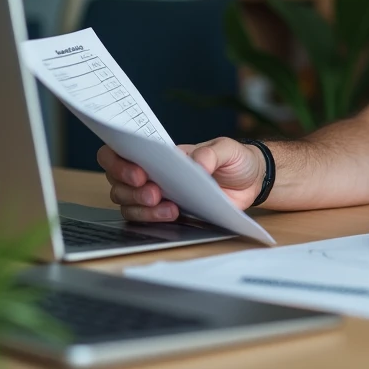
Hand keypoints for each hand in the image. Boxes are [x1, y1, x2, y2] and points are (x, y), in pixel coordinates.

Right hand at [96, 137, 263, 221]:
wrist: (251, 181)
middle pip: (117, 181)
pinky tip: (173, 214)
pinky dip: (153, 218)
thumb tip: (196, 164)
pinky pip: (143, 218)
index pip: (120, 151)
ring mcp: (156, 193)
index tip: (139, 172)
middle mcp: (152, 172)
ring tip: (169, 207)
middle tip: (154, 192)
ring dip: (141, 208)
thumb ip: (211, 153)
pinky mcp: (165, 212)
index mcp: (160, 152)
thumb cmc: (234, 159)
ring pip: (126, 202)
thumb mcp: (228, 149)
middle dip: (130, 189)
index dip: (118, 162)